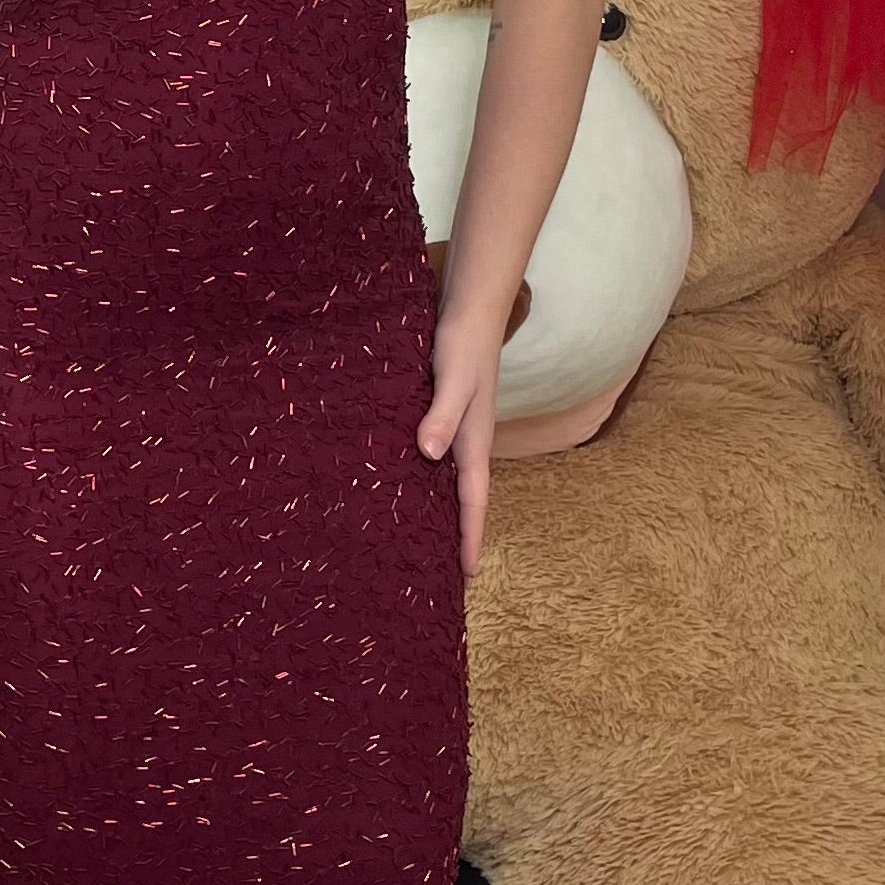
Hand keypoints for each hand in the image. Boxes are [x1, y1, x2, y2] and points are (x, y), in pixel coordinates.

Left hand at [418, 322, 501, 577]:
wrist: (470, 309)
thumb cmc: (462, 345)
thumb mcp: (452, 381)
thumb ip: (441, 416)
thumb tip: (430, 455)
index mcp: (475, 441)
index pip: (474, 500)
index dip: (471, 537)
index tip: (469, 574)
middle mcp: (469, 440)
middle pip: (466, 498)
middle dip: (460, 535)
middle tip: (446, 572)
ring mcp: (458, 428)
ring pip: (451, 480)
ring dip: (444, 510)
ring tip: (426, 541)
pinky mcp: (444, 414)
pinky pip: (439, 458)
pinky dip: (429, 479)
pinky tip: (410, 485)